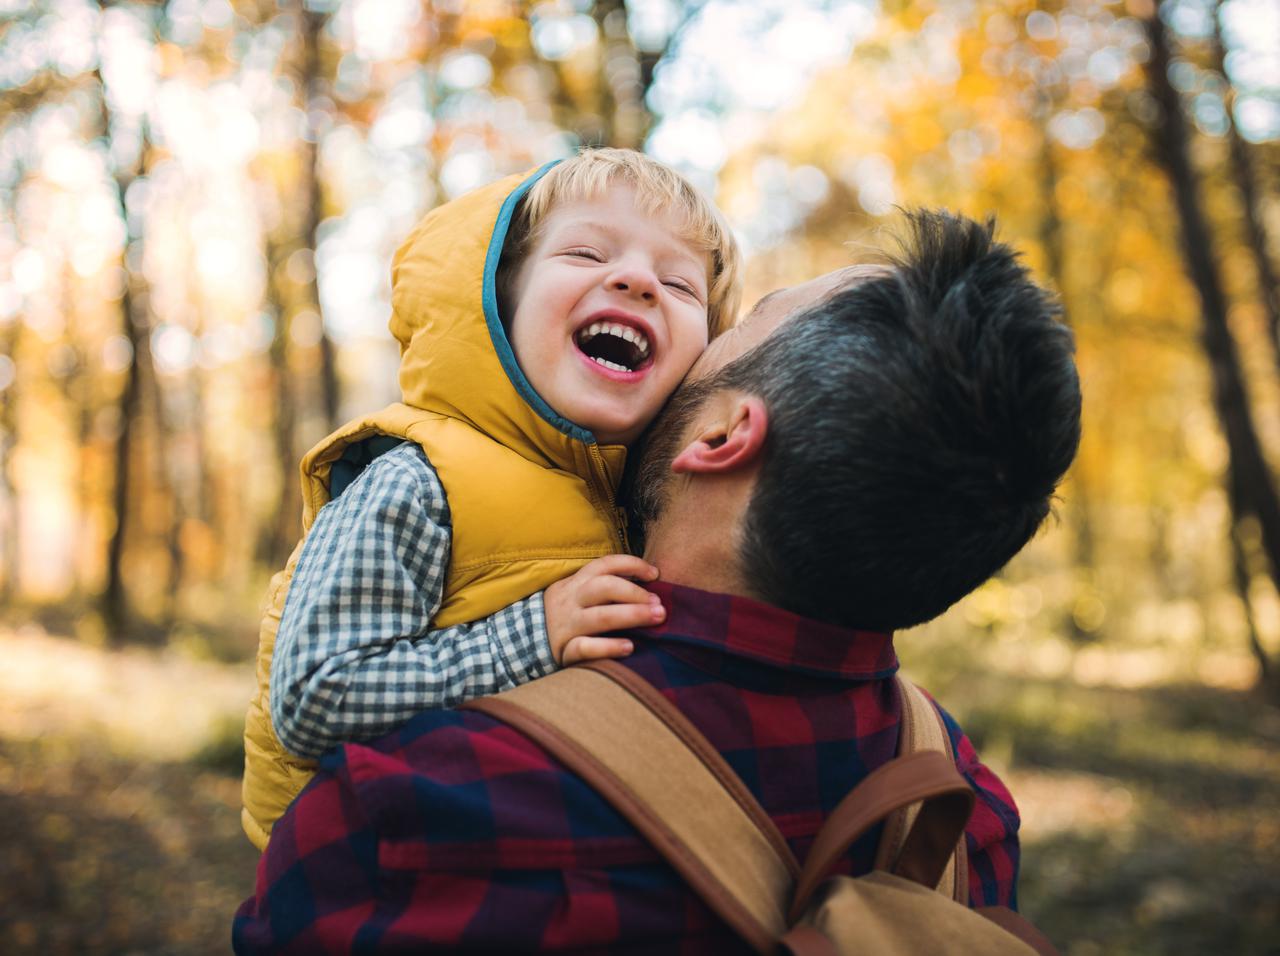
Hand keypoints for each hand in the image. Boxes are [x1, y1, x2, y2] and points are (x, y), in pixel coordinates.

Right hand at [544, 555, 663, 665]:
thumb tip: (648, 584)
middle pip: (604, 587)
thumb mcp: (578, 594)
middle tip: (660, 605)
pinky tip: (630, 647)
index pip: (605, 564)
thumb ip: (604, 588)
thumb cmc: (567, 616)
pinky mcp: (564, 650)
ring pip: (599, 616)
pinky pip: (586, 647)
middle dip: (636, 593)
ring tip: (656, 619)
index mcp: (577, 582)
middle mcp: (571, 600)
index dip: (632, 564)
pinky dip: (608, 647)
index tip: (655, 574)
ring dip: (631, 616)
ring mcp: (567, 625)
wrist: (523, 642)